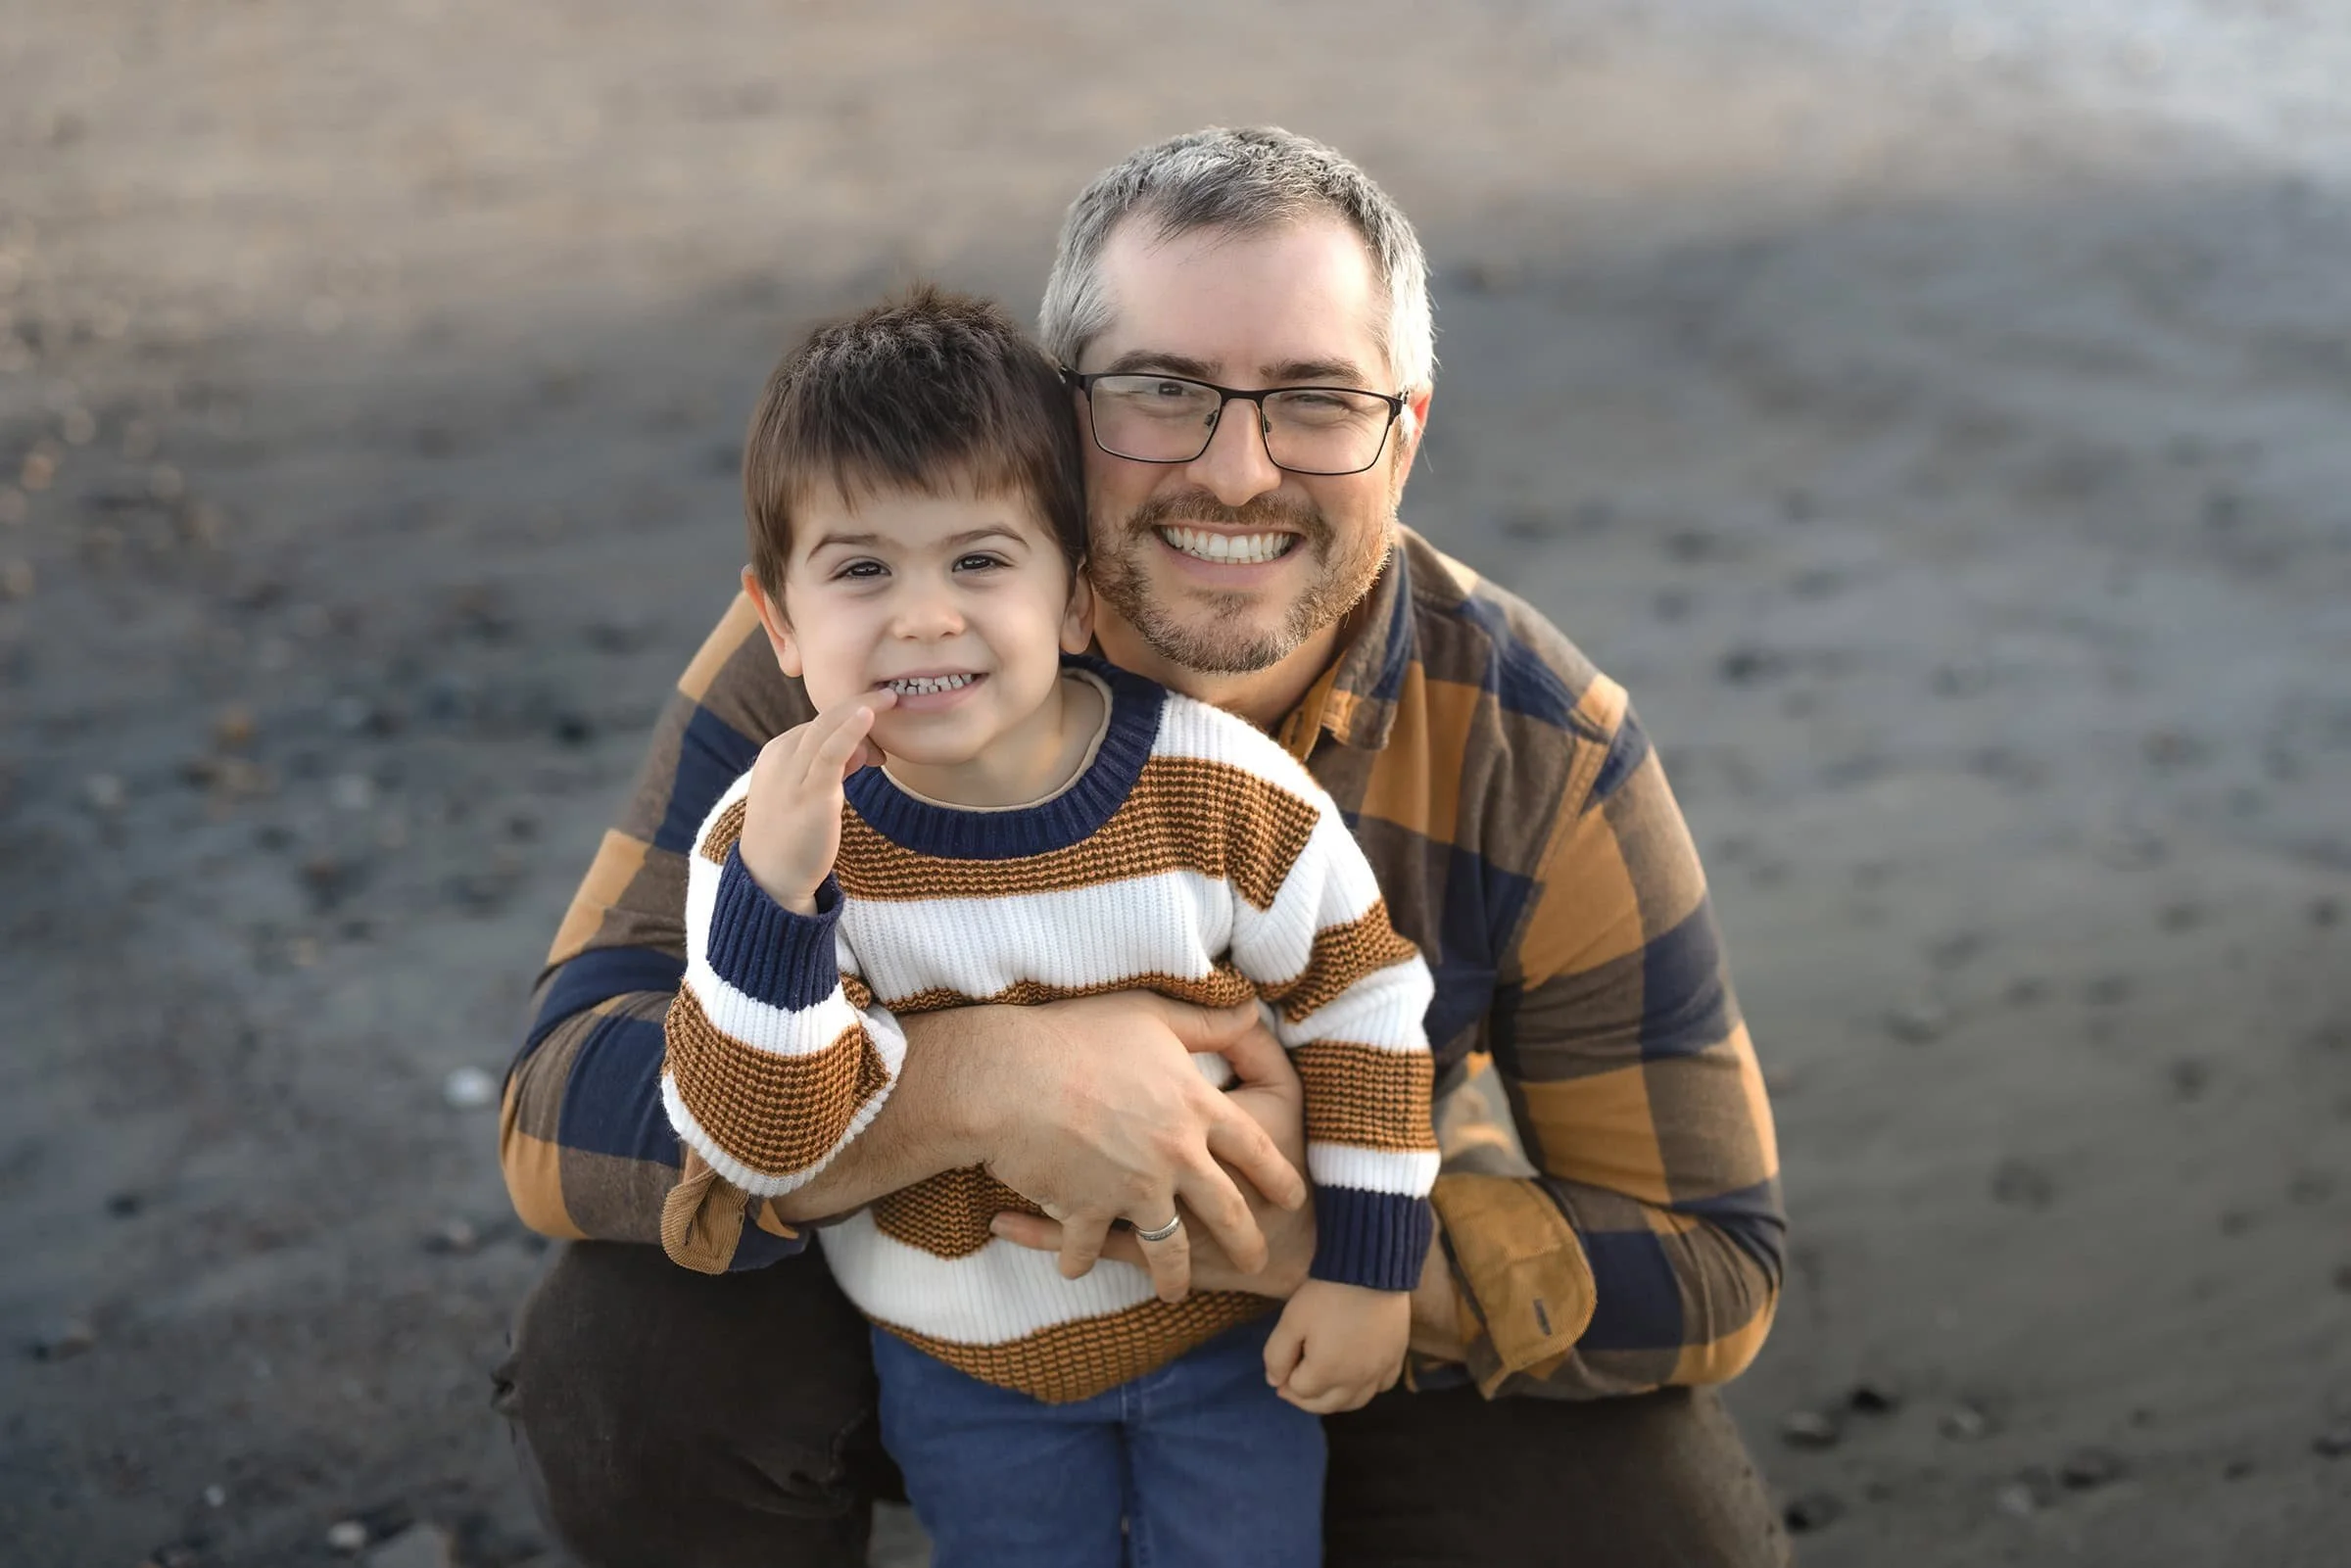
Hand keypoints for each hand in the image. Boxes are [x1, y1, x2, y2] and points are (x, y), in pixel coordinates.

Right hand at [736, 691, 894, 911]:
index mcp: (777, 753)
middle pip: (824, 718)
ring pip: (827, 727)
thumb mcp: (811, 792)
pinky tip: (868, 715)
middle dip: (859, 703)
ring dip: (861, 709)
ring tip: (891, 697)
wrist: (772, 877)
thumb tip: (864, 749)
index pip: (818, 725)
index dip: (851, 725)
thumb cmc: (793, 836)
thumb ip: (835, 768)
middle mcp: (781, 757)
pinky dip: (849, 729)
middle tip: (891, 695)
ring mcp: (793, 775)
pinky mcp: (811, 794)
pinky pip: (830, 752)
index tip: (876, 749)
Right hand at [989, 1020, 1315, 1298]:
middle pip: (1228, 1212)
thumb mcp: (1150, 1015)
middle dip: (1246, 1243)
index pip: (1256, 1149)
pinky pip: (1090, 1248)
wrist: (1009, 1076)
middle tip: (1257, 1260)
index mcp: (1196, 1107)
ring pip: (1171, 1250)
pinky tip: (1076, 1266)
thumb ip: (1206, 1022)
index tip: (1294, 1197)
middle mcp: (1176, 1156)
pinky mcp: (1088, 1211)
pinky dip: (1079, 1259)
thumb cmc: (1077, 1035)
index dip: (1279, 1174)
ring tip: (1175, 1290)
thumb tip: (1252, 1007)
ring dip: (1174, 1276)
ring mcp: (1133, 1189)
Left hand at [1263, 1279, 1409, 1413]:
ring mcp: (1379, 1372)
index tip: (1280, 1367)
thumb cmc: (1327, 1294)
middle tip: (1293, 1382)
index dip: (1285, 1381)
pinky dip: (1366, 1388)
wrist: (1372, 1270)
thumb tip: (1274, 1382)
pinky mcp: (1396, 1359)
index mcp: (1326, 1374)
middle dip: (1305, 1398)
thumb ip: (1277, 1355)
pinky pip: (1381, 1386)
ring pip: (1354, 1402)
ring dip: (1334, 1399)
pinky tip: (1358, 1376)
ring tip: (1322, 1384)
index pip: (1299, 1392)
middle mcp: (1355, 1382)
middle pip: (1326, 1405)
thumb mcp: (1291, 1320)